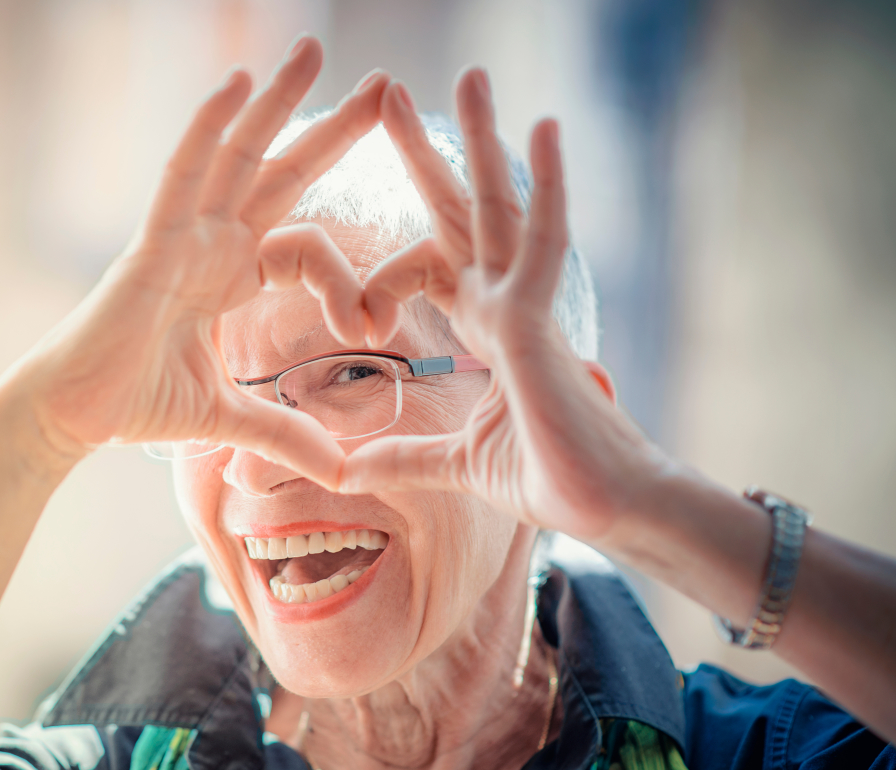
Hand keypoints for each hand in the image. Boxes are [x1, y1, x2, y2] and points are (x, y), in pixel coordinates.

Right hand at [0, 37, 387, 488]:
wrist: (73, 417)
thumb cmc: (137, 404)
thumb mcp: (231, 417)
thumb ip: (287, 435)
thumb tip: (345, 471)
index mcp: (230, 276)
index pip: (306, 245)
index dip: (348, 276)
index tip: (376, 325)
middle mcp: (210, 244)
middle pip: (281, 172)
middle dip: (333, 130)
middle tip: (384, 85)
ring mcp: (180, 236)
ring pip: (236, 156)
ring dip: (276, 102)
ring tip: (315, 52)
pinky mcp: (149, 245)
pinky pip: (181, 176)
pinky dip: (206, 130)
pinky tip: (237, 84)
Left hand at [341, 71, 669, 542]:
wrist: (605, 510)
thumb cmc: (549, 478)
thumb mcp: (454, 462)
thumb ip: (402, 456)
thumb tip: (345, 471)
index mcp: (487, 328)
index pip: (431, 262)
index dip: (385, 270)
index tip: (354, 313)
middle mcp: (506, 304)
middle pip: (459, 213)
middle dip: (424, 155)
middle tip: (388, 94)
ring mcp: (525, 307)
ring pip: (500, 208)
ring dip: (483, 141)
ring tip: (470, 76)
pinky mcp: (542, 323)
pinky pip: (543, 242)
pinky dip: (546, 186)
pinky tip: (543, 125)